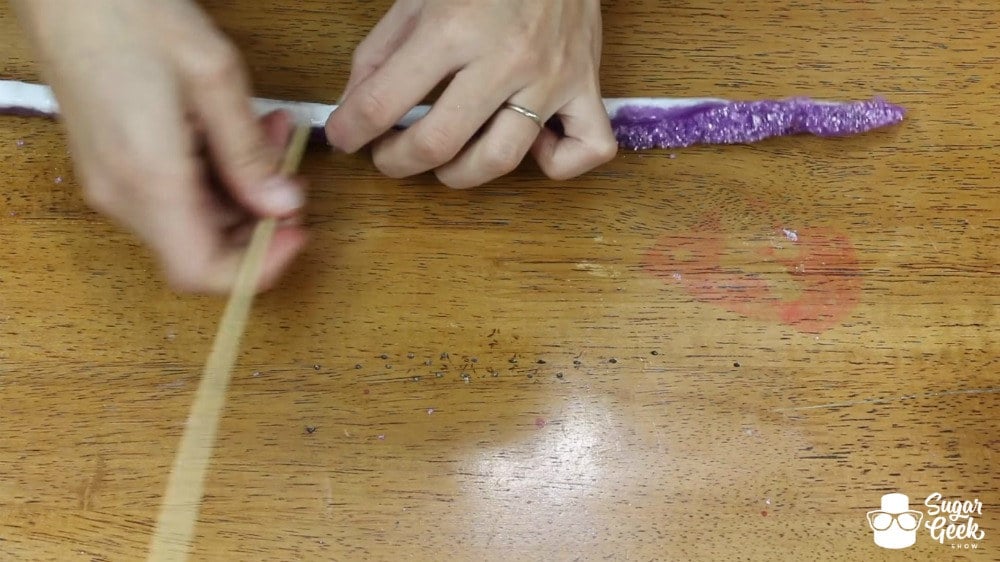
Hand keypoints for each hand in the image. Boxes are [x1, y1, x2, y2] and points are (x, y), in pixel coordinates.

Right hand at [11, 0, 308, 293]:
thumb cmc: (129, 15)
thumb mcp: (213, 76)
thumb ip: (249, 151)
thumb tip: (282, 205)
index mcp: (148, 177)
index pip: (201, 270)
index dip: (257, 266)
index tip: (296, 233)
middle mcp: (123, 193)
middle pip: (204, 249)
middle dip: (259, 219)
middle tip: (293, 174)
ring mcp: (113, 183)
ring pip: (195, 222)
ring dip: (243, 191)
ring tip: (271, 135)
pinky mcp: (114, 168)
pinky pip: (174, 196)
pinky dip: (216, 176)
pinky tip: (236, 132)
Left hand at [325, 0, 616, 187]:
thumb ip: (380, 52)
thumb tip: (354, 109)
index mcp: (453, 26)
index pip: (385, 102)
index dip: (350, 130)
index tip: (344, 137)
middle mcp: (505, 57)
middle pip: (439, 143)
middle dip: (397, 161)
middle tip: (387, 155)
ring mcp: (552, 77)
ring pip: (501, 159)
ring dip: (459, 174)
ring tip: (445, 160)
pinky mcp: (588, 87)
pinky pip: (586, 148)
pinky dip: (558, 162)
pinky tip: (533, 145)